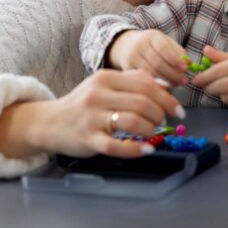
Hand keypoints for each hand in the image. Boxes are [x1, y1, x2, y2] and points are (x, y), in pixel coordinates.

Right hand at [0, 69, 184, 159]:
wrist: (49, 122)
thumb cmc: (83, 104)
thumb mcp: (105, 84)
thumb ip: (134, 81)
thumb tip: (165, 86)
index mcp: (106, 77)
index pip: (146, 85)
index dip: (167, 98)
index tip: (178, 110)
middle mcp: (99, 94)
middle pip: (142, 102)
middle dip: (161, 114)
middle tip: (165, 122)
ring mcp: (92, 117)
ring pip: (132, 121)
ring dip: (151, 129)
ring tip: (154, 133)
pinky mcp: (88, 138)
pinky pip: (116, 145)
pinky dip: (136, 149)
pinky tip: (146, 150)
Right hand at [109, 29, 188, 85]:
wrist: (126, 45)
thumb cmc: (152, 45)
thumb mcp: (165, 42)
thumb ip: (178, 52)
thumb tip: (189, 64)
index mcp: (151, 36)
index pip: (163, 48)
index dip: (175, 59)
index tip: (185, 69)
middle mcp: (139, 46)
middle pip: (157, 63)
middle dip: (173, 74)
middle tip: (184, 81)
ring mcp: (131, 58)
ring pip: (150, 73)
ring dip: (166, 81)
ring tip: (176, 84)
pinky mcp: (127, 69)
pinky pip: (143, 79)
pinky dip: (156, 84)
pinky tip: (165, 86)